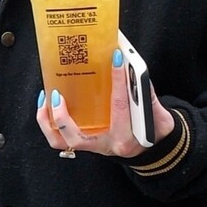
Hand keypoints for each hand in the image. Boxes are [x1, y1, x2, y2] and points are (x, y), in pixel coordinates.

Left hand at [36, 49, 175, 157]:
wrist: (154, 148)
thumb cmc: (155, 131)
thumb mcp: (159, 115)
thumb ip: (148, 95)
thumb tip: (134, 69)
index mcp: (126, 138)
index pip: (119, 106)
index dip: (118, 80)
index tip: (116, 58)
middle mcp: (107, 145)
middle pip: (76, 136)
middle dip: (62, 116)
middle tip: (57, 94)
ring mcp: (93, 146)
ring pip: (62, 141)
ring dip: (49, 121)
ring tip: (47, 98)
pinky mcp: (86, 143)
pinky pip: (61, 139)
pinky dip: (50, 124)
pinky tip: (49, 105)